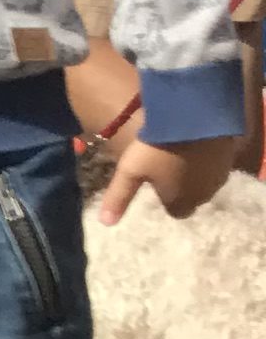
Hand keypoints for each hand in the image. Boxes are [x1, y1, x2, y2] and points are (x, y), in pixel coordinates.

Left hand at [94, 129, 242, 226]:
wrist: (194, 115)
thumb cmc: (158, 147)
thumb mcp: (131, 170)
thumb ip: (119, 197)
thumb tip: (105, 223)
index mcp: (182, 202)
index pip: (177, 212)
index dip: (167, 199)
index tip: (156, 184)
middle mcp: (206, 194)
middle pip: (194, 197)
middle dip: (183, 187)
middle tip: (168, 166)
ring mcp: (221, 174)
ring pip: (208, 180)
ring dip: (197, 172)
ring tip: (182, 152)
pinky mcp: (232, 154)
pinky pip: (218, 162)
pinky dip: (209, 157)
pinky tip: (198, 142)